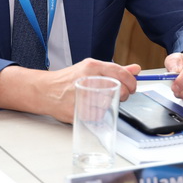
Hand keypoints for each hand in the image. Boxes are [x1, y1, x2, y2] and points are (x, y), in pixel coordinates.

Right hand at [0, 58, 140, 123]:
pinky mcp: (78, 110)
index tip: (133, 86)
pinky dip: (99, 114)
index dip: (131, 81)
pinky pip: (99, 115)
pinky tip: (92, 108)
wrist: (45, 91)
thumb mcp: (91, 69)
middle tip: (119, 95)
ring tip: (101, 101)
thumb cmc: (69, 80)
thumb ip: (115, 70)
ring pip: (110, 104)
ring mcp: (83, 96)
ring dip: (110, 105)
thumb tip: (136, 69)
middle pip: (118, 90)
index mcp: (92, 66)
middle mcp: (88, 79)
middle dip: (123, 94)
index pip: (120, 73)